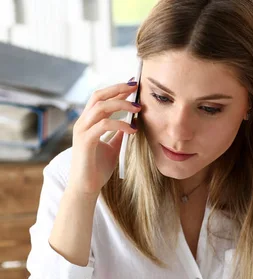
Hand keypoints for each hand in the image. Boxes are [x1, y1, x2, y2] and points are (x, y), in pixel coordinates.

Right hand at [68, 80, 140, 196]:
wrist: (86, 187)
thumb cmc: (97, 168)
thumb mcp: (112, 147)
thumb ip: (117, 134)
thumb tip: (129, 124)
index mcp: (88, 122)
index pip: (101, 98)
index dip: (116, 90)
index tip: (133, 85)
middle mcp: (82, 123)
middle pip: (98, 96)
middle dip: (118, 89)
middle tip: (136, 86)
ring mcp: (82, 130)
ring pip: (101, 107)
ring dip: (121, 104)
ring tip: (138, 108)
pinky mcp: (85, 140)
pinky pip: (104, 124)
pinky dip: (120, 124)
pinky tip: (133, 130)